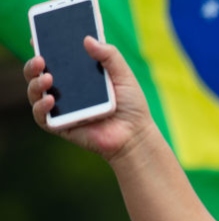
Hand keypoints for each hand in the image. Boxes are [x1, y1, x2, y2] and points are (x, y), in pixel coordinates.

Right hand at [24, 36, 154, 161]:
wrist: (135, 135)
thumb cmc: (131, 105)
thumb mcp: (123, 76)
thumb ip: (109, 56)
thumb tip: (88, 39)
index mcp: (78, 76)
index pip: (55, 59)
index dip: (43, 47)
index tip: (35, 37)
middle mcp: (65, 90)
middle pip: (38, 74)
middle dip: (33, 65)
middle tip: (40, 59)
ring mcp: (61, 108)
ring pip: (35, 93)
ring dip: (35, 84)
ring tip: (48, 78)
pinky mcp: (60, 126)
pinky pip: (42, 117)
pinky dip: (41, 107)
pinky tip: (50, 100)